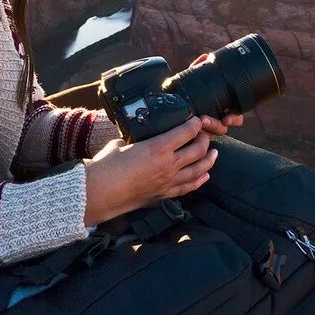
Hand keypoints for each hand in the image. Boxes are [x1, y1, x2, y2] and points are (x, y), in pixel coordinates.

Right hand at [83, 116, 215, 224]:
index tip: (196, 119)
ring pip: (198, 170)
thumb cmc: (106, 167)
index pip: (187, 131)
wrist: (100, 193)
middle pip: (198, 150)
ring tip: (214, 154)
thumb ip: (132, 140)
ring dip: (209, 160)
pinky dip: (199, 181)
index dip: (195, 123)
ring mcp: (168, 181)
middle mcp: (168, 164)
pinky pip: (188, 187)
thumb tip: (133, 139)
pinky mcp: (164, 195)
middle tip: (205, 135)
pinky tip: (204, 176)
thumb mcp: (120, 144)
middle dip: (205, 140)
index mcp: (158, 147)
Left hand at [188, 53, 244, 135]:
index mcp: (218, 110)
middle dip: (218, 126)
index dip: (234, 119)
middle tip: (205, 120)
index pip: (234, 116)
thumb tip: (205, 56)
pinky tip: (192, 133)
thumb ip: (197, 69)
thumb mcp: (189, 83)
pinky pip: (199, 141)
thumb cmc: (181, 95)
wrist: (163, 112)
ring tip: (199, 123)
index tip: (227, 118)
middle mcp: (214, 121)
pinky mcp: (193, 138)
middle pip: (224, 128)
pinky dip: (197, 137)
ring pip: (212, 135)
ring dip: (208, 129)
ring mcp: (204, 131)